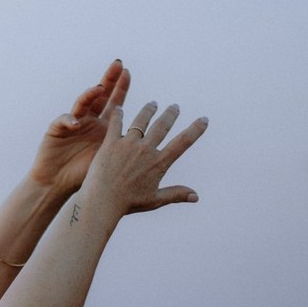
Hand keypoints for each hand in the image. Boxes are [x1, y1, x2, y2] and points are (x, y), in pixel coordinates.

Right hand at [29, 60, 131, 198]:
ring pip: (82, 104)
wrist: (58, 183)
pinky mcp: (56, 129)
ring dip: (89, 95)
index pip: (114, 103)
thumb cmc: (85, 175)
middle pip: (99, 96)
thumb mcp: (110, 160)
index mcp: (103, 126)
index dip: (120, 87)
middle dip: (108, 80)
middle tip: (117, 65)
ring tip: (98, 89)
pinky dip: (70, 120)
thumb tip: (153, 147)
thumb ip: (126, 150)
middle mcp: (88, 120)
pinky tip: (75, 123)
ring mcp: (72, 122)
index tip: (128, 72)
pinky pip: (64, 121)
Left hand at [80, 100, 207, 216]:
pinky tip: (119, 108)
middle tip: (174, 106)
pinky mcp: (111, 143)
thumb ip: (176, 194)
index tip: (204, 119)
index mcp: (158, 163)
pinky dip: (118, 115)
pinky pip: (116, 124)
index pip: (182, 142)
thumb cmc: (129, 203)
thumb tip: (196, 196)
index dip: (195, 129)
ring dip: (148, 111)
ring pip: (141, 121)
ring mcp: (128, 144)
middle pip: (162, 126)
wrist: (103, 200)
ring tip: (152, 104)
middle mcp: (145, 150)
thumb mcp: (155, 200)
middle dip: (170, 114)